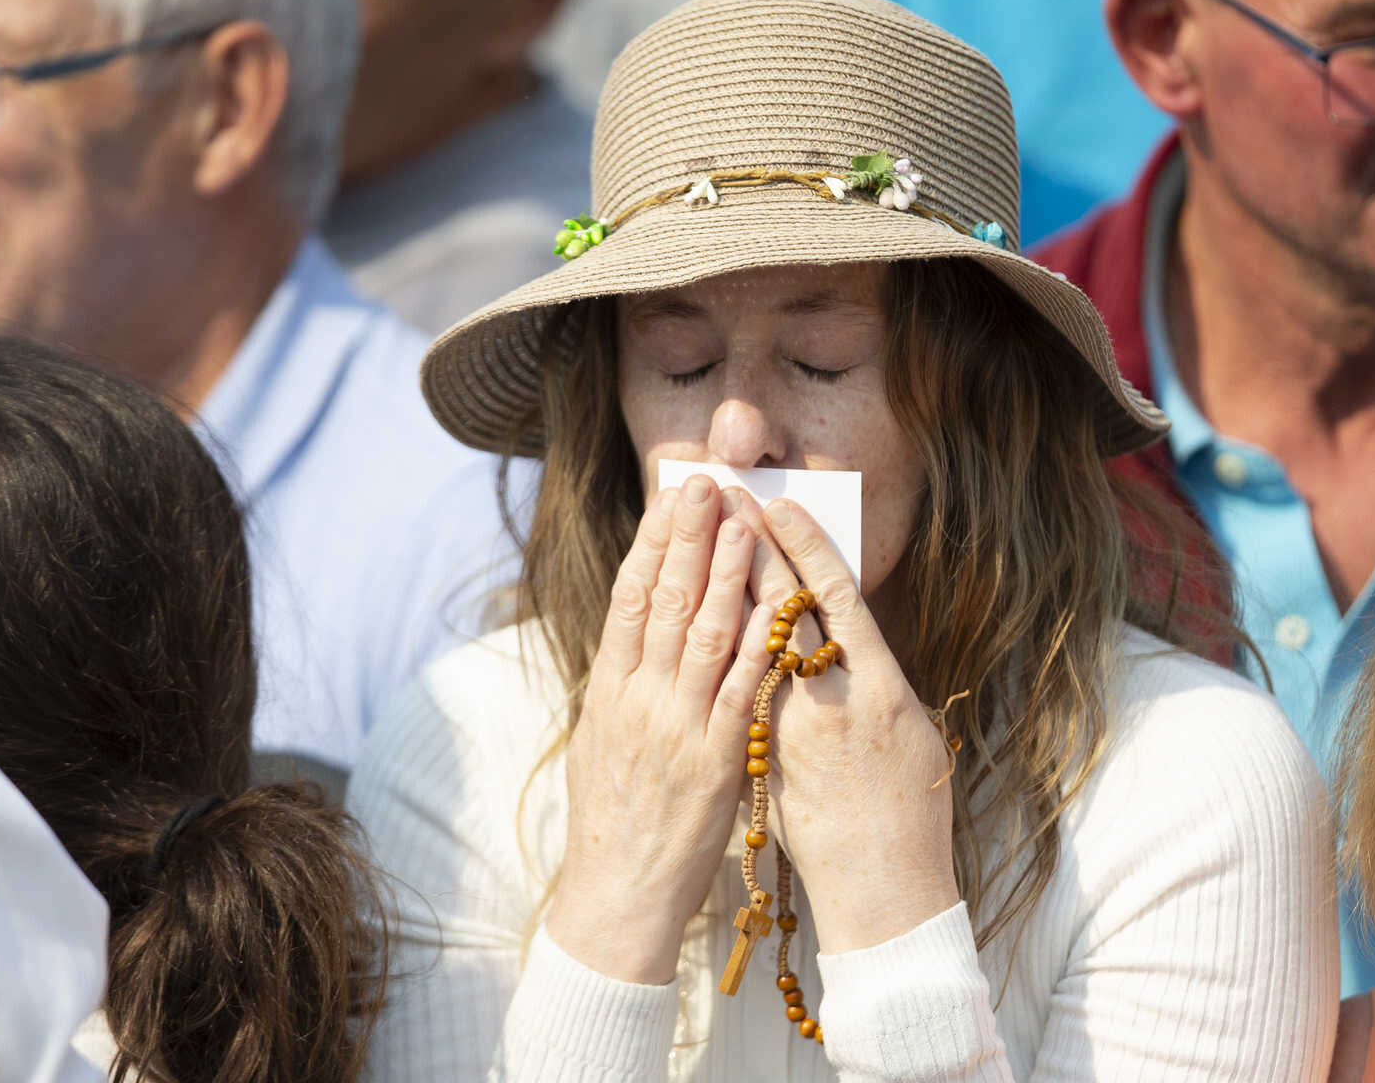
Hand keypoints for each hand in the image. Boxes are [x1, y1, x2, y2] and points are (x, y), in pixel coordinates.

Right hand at [544, 475, 775, 983]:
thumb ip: (620, 684)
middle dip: (687, 537)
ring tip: (743, 521)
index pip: (629, 597)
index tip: (670, 496)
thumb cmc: (612, 817)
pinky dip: (759, 642)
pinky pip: (742, 689)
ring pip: (703, 633)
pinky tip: (774, 604)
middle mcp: (639, 698)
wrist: (617, 892)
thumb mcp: (599, 739)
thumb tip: (633, 633)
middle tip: (706, 482)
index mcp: (607, 690)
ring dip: (726, 572)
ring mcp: (678, 726)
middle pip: (664, 600)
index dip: (652, 541)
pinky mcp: (717, 757)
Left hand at [727, 492, 960, 953]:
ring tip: (700, 544)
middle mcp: (832, 702)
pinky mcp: (762, 759)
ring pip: (747, 647)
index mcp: (879, 686)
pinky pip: (732, 692)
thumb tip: (848, 637)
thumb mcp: (910, 729)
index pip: (836, 600)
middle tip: (726, 503)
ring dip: (722, 591)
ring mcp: (791, 731)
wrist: (882, 889)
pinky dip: (714, 653)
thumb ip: (873, 680)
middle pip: (783, 610)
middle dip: (752, 552)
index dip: (805, 549)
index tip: (780, 508)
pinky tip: (695, 621)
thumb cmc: (910, 810)